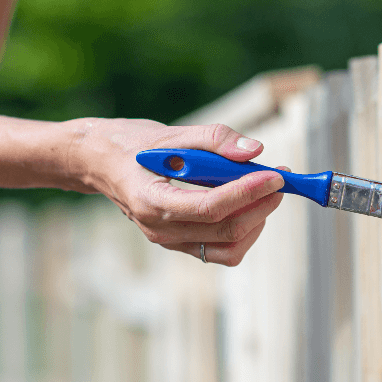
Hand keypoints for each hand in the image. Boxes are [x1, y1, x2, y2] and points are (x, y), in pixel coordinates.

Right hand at [70, 118, 285, 265]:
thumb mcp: (172, 132)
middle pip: (226, 230)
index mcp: (152, 201)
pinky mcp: (181, 244)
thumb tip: (254, 151)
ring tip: (265, 191)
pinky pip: (222, 250)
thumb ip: (215, 138)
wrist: (101, 164)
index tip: (276, 175)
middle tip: (280, 179)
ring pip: (229, 248)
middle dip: (261, 206)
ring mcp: (170, 241)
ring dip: (256, 221)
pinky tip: (248, 203)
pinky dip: (244, 230)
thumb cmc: (135, 145)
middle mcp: (161, 229)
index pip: (211, 207)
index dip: (248, 192)